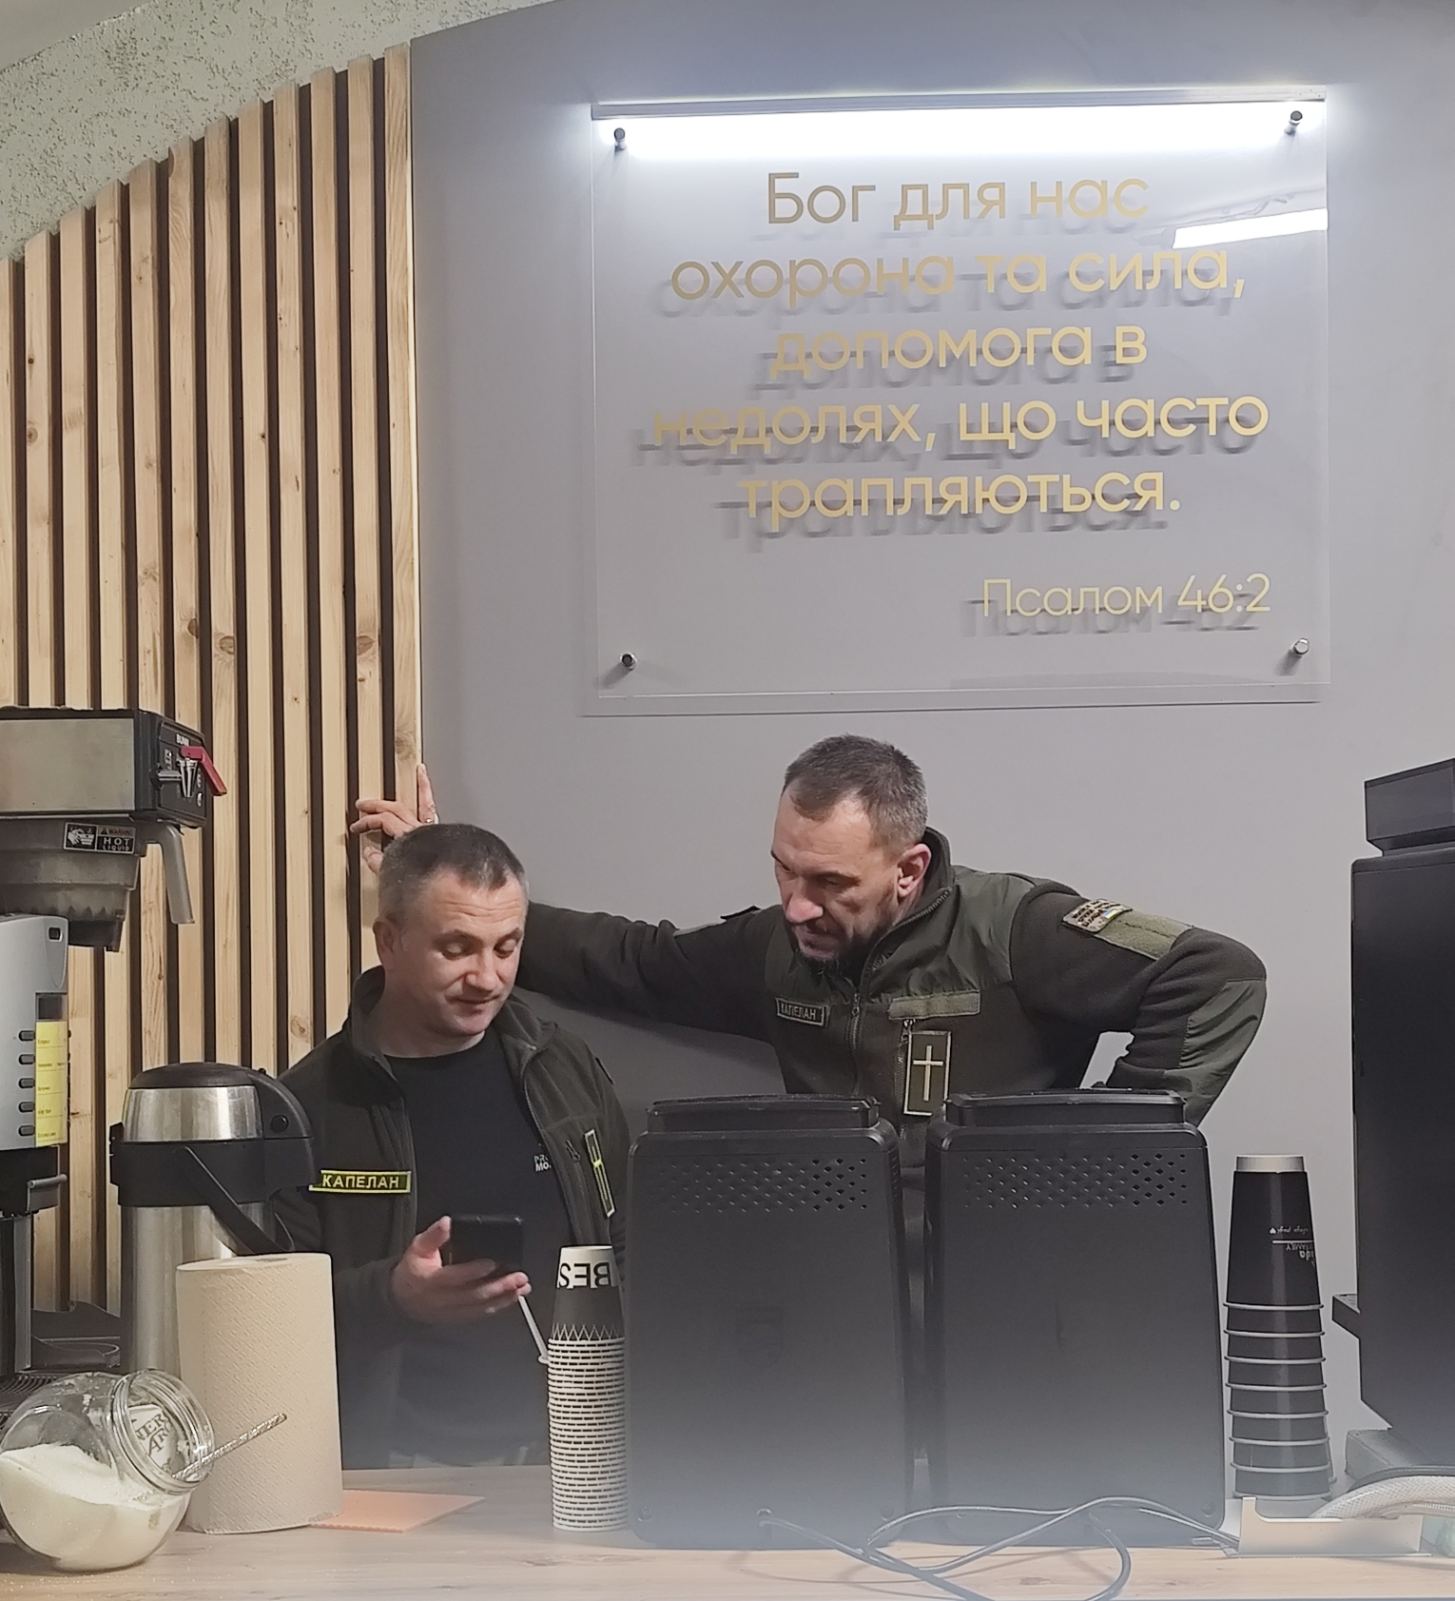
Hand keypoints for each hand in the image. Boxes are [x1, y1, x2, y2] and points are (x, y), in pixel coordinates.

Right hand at [352, 762, 437, 873]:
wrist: (449, 886)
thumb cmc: (428, 881)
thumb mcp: (394, 874)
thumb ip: (379, 863)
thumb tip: (369, 853)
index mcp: (408, 838)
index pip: (383, 821)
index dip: (367, 822)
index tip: (356, 828)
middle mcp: (419, 830)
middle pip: (394, 810)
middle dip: (376, 806)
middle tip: (362, 806)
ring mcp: (430, 829)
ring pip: (420, 802)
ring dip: (417, 786)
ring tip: (417, 772)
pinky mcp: (439, 832)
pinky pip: (432, 807)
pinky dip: (428, 791)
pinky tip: (427, 778)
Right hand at [389, 1216, 529, 1325]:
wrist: (401, 1299)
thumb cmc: (412, 1271)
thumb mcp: (418, 1247)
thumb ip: (434, 1235)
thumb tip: (447, 1223)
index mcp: (431, 1280)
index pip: (455, 1277)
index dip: (474, 1271)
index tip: (493, 1263)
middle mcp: (442, 1299)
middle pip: (473, 1295)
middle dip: (499, 1287)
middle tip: (518, 1278)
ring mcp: (450, 1312)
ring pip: (479, 1308)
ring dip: (503, 1299)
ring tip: (521, 1288)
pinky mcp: (457, 1318)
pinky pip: (479, 1315)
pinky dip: (497, 1307)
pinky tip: (510, 1299)